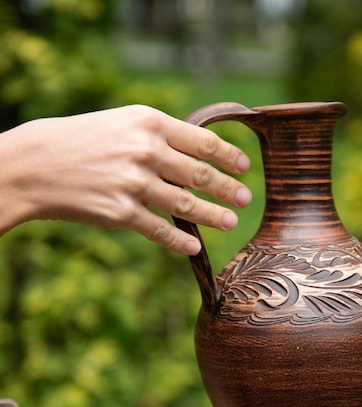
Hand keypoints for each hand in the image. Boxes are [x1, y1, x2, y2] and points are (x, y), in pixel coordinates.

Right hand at [0, 105, 251, 253]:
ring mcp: (134, 183)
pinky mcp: (121, 212)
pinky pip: (160, 230)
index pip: (202, 141)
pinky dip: (180, 241)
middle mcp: (145, 151)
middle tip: (245, 198)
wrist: (35, 164)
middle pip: (199, 174)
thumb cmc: (83, 140)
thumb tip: (198, 157)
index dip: (228, 156)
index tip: (244, 166)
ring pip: (186, 205)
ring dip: (213, 216)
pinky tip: (194, 248)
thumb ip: (160, 137)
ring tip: (231, 222)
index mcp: (149, 123)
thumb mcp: (123, 124)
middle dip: (227, 188)